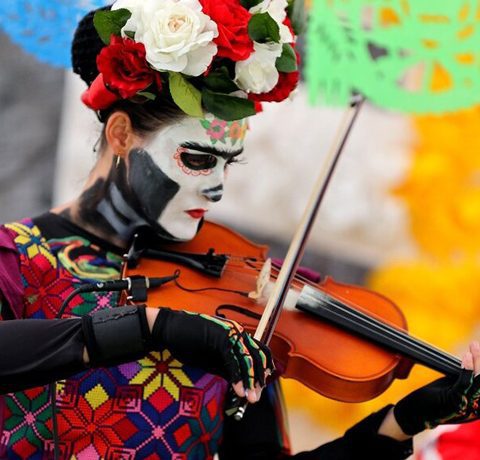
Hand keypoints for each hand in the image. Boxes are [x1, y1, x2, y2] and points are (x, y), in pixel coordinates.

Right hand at [150, 307, 272, 402]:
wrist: (169, 329)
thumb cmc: (188, 343)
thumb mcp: (212, 359)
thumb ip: (228, 368)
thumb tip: (242, 384)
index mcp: (237, 335)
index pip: (259, 352)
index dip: (262, 371)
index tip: (260, 389)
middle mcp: (237, 332)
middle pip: (258, 356)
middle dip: (259, 379)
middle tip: (256, 397)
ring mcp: (231, 333)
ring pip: (248, 359)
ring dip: (251, 381)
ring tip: (251, 398)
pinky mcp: (221, 338)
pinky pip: (234, 360)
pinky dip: (238, 377)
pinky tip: (239, 391)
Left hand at [393, 341, 479, 435]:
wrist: (413, 415)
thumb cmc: (431, 399)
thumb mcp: (451, 387)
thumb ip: (462, 378)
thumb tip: (470, 360)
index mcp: (477, 405)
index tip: (479, 350)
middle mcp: (476, 408)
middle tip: (476, 344)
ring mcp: (466, 407)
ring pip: (479, 382)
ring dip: (478, 362)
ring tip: (474, 346)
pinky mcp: (454, 403)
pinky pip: (464, 385)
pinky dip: (467, 370)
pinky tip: (466, 356)